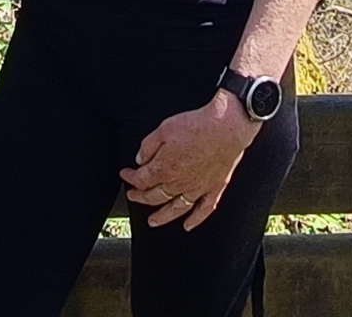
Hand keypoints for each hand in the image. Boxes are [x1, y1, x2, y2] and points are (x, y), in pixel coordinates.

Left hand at [120, 92, 258, 229]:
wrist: (227, 126)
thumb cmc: (198, 126)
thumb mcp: (164, 129)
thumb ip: (148, 146)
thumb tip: (140, 159)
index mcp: (164, 168)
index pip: (141, 180)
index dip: (130, 178)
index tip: (125, 174)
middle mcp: (179, 183)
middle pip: (154, 196)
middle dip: (140, 196)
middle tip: (133, 195)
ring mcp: (198, 188)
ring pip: (176, 209)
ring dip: (162, 217)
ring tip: (152, 222)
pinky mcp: (214, 187)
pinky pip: (204, 210)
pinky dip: (195, 220)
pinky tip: (188, 225)